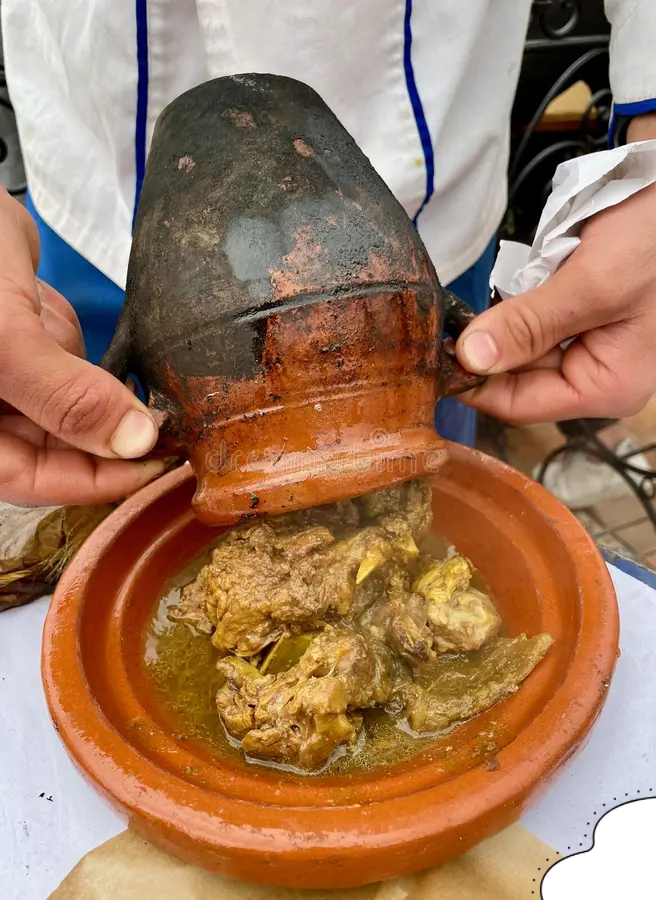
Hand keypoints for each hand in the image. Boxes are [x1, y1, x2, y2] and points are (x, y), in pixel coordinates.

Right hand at [0, 188, 162, 505]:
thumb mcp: (4, 339)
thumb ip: (65, 396)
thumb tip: (132, 442)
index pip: (31, 479)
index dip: (94, 481)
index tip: (156, 464)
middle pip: (54, 453)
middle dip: (109, 441)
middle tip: (172, 431)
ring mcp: (7, 379)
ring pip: (70, 415)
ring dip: (108, 407)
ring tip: (145, 395)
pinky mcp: (27, 345)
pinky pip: (72, 372)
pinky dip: (95, 367)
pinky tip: (107, 356)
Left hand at [455, 114, 655, 424]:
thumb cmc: (655, 239)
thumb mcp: (592, 284)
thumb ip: (529, 324)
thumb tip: (471, 359)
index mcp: (606, 388)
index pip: (518, 405)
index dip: (473, 381)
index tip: (436, 351)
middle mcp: (595, 379)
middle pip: (515, 380)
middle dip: (483, 350)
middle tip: (446, 319)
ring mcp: (587, 352)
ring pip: (518, 352)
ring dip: (497, 327)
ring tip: (477, 302)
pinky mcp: (578, 325)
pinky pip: (531, 328)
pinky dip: (514, 310)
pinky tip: (511, 288)